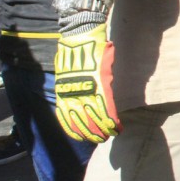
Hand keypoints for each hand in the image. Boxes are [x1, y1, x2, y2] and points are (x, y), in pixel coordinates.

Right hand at [54, 22, 119, 142]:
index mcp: (99, 86)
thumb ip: (108, 82)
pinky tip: (77, 136)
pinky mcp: (62, 94)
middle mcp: (84, 92)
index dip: (112, 124)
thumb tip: (110, 99)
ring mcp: (71, 94)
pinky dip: (71, 127)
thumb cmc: (97, 51)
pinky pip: (64, 115)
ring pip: (79, 121)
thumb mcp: (108, 65)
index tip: (118, 130)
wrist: (77, 41)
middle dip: (102, 131)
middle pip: (94, 120)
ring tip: (96, 139)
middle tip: (108, 137)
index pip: (106, 112)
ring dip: (89, 133)